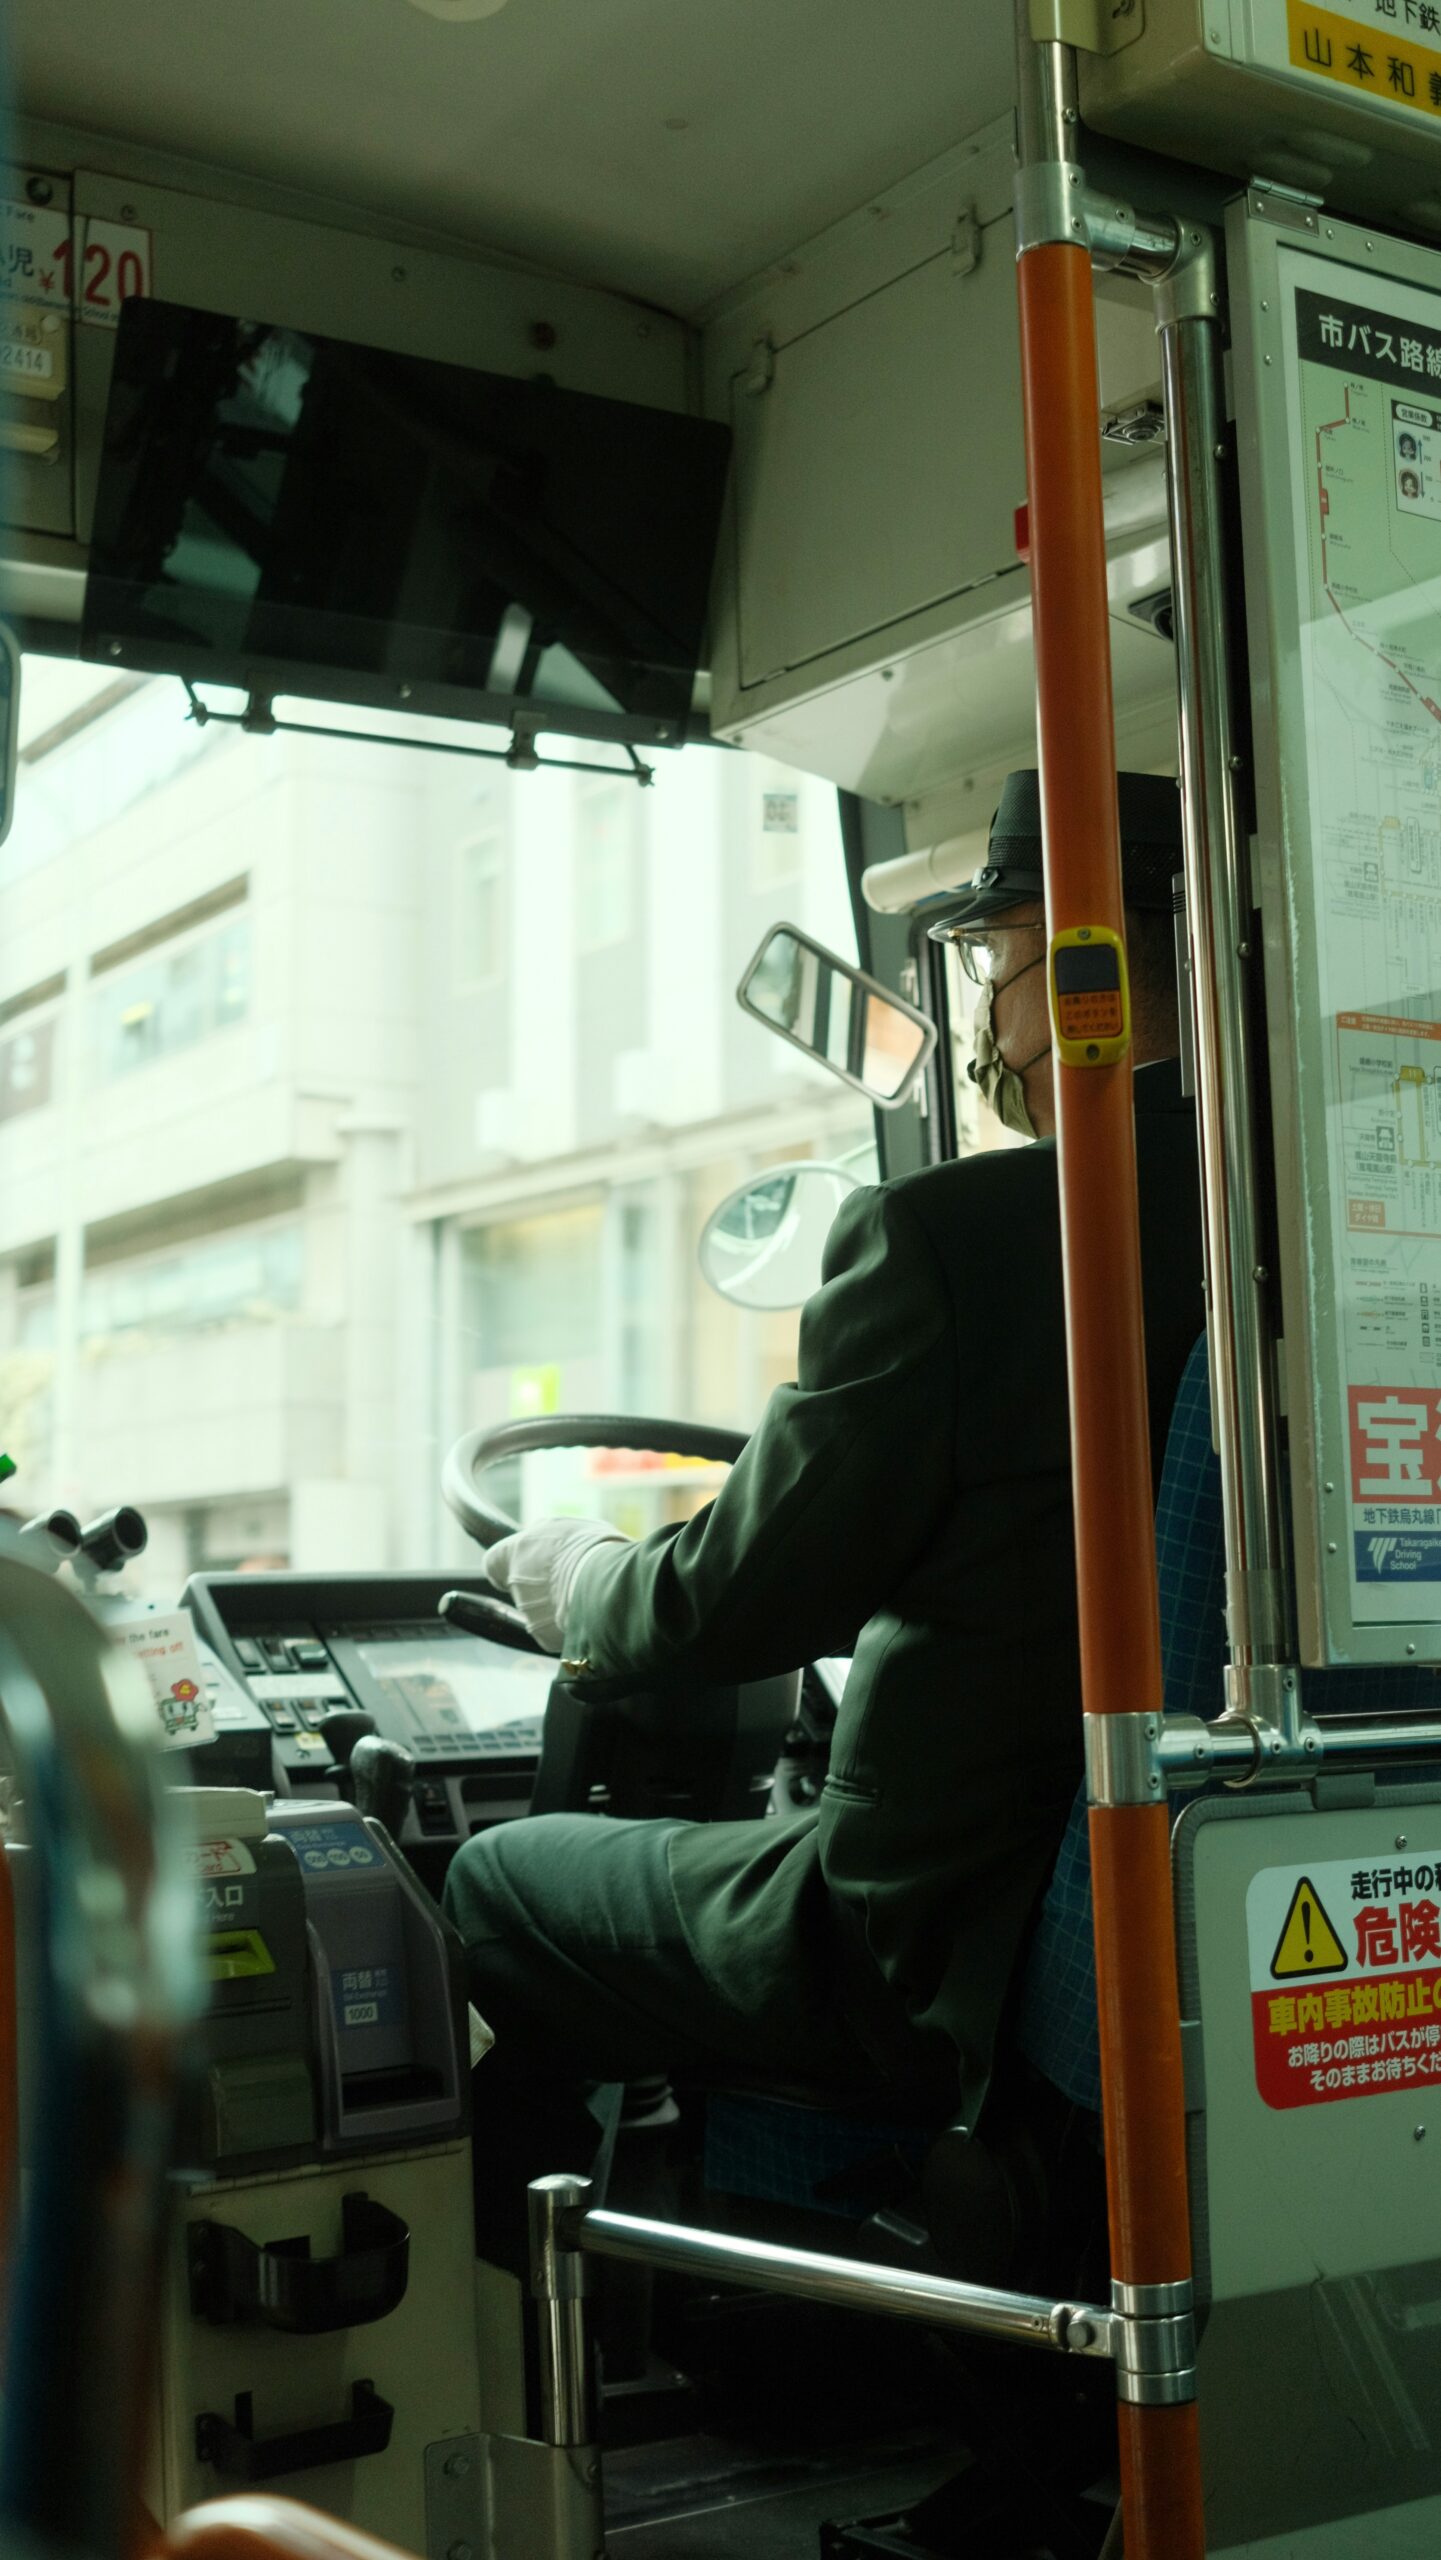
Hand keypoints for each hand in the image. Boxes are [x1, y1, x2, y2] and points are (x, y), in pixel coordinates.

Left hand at [482, 1517, 629, 1652]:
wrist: (608, 1584)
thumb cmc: (591, 1547)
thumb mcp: (567, 1526)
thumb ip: (545, 1533)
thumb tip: (538, 1533)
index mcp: (516, 1552)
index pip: (493, 1562)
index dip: (504, 1566)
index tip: (516, 1567)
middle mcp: (517, 1584)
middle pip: (520, 1587)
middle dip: (537, 1585)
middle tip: (566, 1578)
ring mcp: (530, 1613)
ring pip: (537, 1610)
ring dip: (552, 1604)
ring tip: (582, 1594)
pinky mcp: (545, 1636)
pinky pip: (552, 1629)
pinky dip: (564, 1624)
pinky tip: (584, 1612)